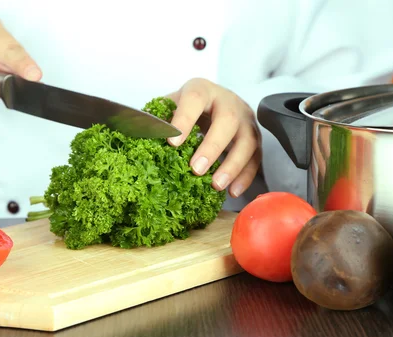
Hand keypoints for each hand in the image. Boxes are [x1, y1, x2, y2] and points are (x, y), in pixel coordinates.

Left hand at [167, 78, 261, 197]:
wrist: (214, 103)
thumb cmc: (188, 109)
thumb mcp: (171, 106)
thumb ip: (156, 118)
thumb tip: (136, 133)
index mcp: (202, 90)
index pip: (195, 99)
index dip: (184, 119)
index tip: (172, 142)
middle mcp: (229, 102)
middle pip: (228, 120)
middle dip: (212, 147)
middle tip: (196, 169)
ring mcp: (245, 120)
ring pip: (247, 141)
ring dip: (232, 165)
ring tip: (216, 185)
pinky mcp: (255, 139)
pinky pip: (256, 158)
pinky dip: (245, 176)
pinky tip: (232, 191)